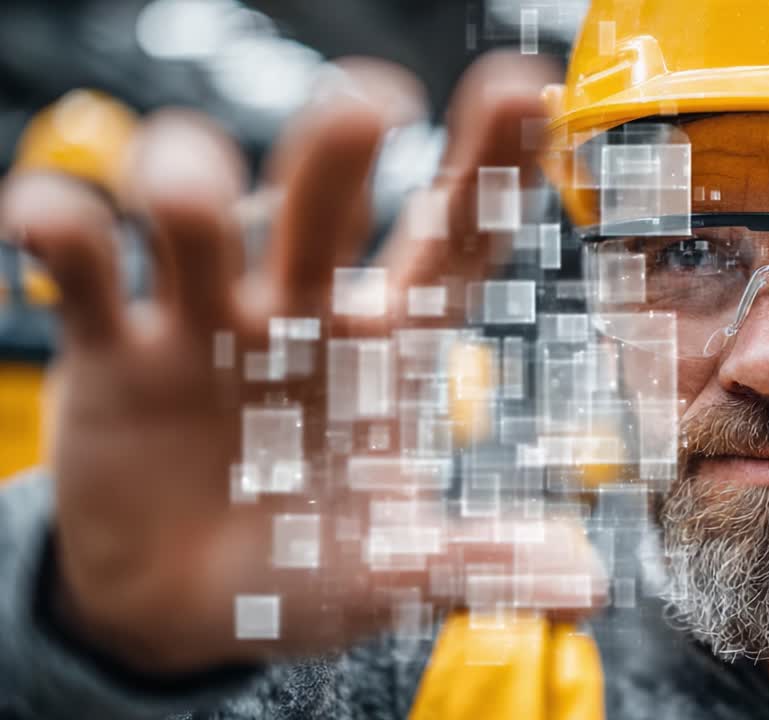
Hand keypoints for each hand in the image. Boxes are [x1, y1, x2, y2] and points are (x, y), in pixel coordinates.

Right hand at [0, 52, 603, 673]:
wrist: (183, 612)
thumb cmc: (306, 565)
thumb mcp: (395, 567)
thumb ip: (478, 562)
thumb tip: (588, 585)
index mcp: (384, 343)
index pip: (446, 239)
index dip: (487, 167)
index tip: (525, 92)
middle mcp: (297, 307)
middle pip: (323, 203)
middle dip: (340, 145)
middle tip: (372, 104)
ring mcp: (202, 319)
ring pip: (193, 214)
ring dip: (185, 182)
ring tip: (181, 201)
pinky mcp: (111, 349)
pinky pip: (80, 267)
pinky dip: (59, 229)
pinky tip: (46, 222)